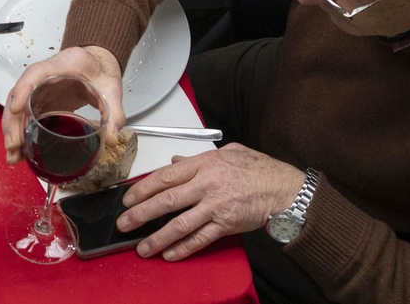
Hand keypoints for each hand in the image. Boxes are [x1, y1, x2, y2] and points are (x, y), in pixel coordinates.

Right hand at [1, 45, 123, 164]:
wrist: (97, 64)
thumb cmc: (100, 70)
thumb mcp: (111, 88)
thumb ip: (114, 113)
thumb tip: (111, 139)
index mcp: (61, 65)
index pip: (35, 74)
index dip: (23, 90)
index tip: (17, 110)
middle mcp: (43, 76)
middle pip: (19, 95)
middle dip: (13, 122)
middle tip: (14, 146)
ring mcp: (39, 88)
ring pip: (18, 107)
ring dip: (12, 130)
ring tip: (13, 155)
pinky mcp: (40, 100)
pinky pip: (25, 115)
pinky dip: (20, 132)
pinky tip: (21, 150)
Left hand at [119, 145, 306, 260]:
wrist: (285, 190)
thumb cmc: (258, 169)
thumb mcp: (227, 153)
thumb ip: (197, 158)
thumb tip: (175, 161)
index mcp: (204, 164)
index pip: (165, 176)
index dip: (143, 188)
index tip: (127, 198)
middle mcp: (207, 185)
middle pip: (167, 200)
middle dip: (141, 214)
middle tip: (124, 224)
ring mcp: (216, 206)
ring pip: (181, 224)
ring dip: (159, 237)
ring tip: (143, 247)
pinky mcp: (226, 225)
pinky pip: (201, 239)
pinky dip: (184, 248)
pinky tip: (170, 255)